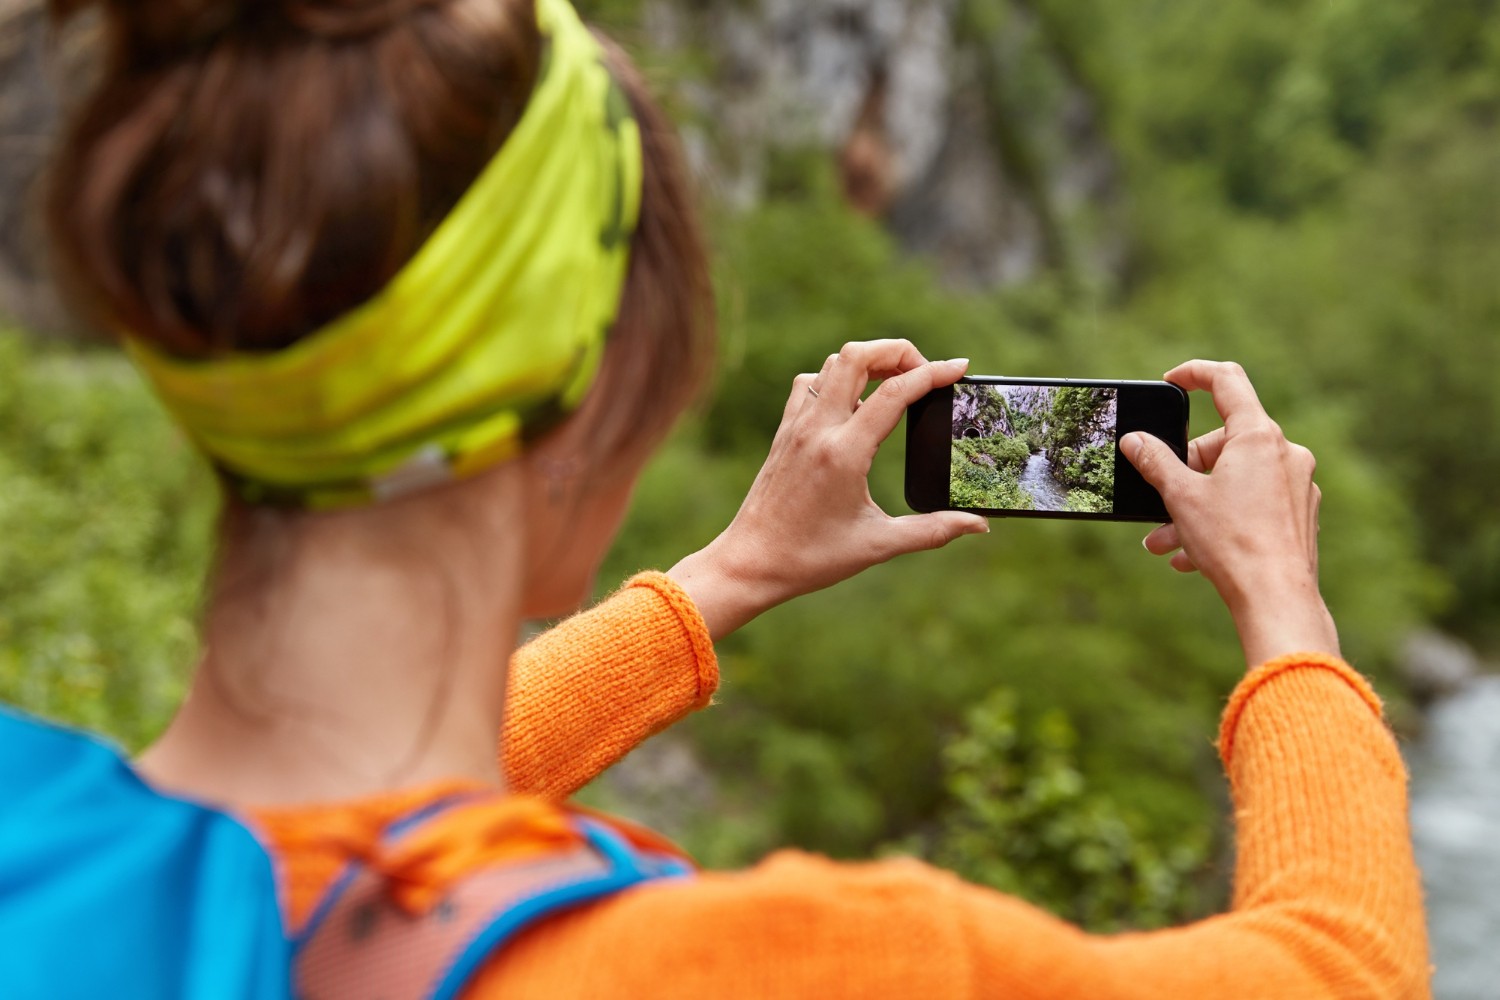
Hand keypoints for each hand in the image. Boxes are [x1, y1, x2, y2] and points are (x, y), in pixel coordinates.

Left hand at [669, 340, 988, 639]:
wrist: (749, 563)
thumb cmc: (811, 558)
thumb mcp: (877, 545)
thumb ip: (932, 531)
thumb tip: (979, 526)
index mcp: (844, 453)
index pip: (895, 393)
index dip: (933, 373)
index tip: (960, 367)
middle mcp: (817, 430)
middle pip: (857, 356)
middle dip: (897, 350)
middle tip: (923, 370)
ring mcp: (796, 427)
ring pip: (832, 364)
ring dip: (868, 362)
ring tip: (895, 381)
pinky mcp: (783, 433)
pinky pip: (810, 385)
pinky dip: (837, 378)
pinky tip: (853, 401)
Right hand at [1121, 360, 1338, 667]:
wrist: (1276, 599)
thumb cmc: (1232, 543)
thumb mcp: (1180, 497)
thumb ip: (1155, 462)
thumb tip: (1135, 441)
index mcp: (1258, 437)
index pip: (1227, 381)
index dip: (1194, 374)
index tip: (1171, 381)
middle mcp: (1286, 453)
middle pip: (1225, 442)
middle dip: (1185, 470)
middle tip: (1159, 498)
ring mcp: (1298, 485)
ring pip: (1236, 480)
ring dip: (1197, 504)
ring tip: (1166, 540)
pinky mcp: (1300, 515)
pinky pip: (1254, 505)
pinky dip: (1223, 520)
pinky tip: (1195, 555)